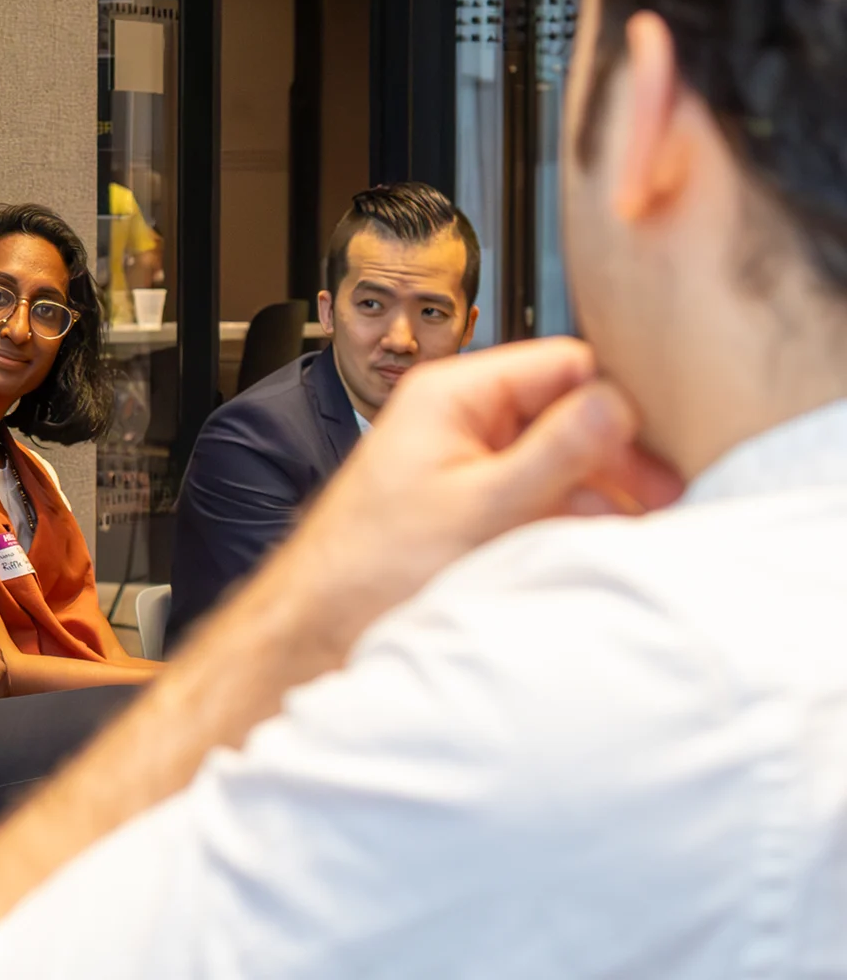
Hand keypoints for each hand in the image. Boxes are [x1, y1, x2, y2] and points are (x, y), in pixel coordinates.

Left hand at [268, 337, 684, 654]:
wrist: (321, 623)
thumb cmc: (372, 564)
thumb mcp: (482, 506)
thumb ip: (555, 453)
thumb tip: (617, 405)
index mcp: (454, 394)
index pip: (561, 364)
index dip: (615, 400)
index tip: (661, 443)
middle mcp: (462, 417)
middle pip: (566, 411)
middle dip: (616, 454)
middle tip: (665, 495)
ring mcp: (469, 459)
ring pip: (557, 456)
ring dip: (600, 490)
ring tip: (640, 526)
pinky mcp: (473, 500)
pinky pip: (538, 491)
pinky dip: (572, 514)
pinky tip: (600, 542)